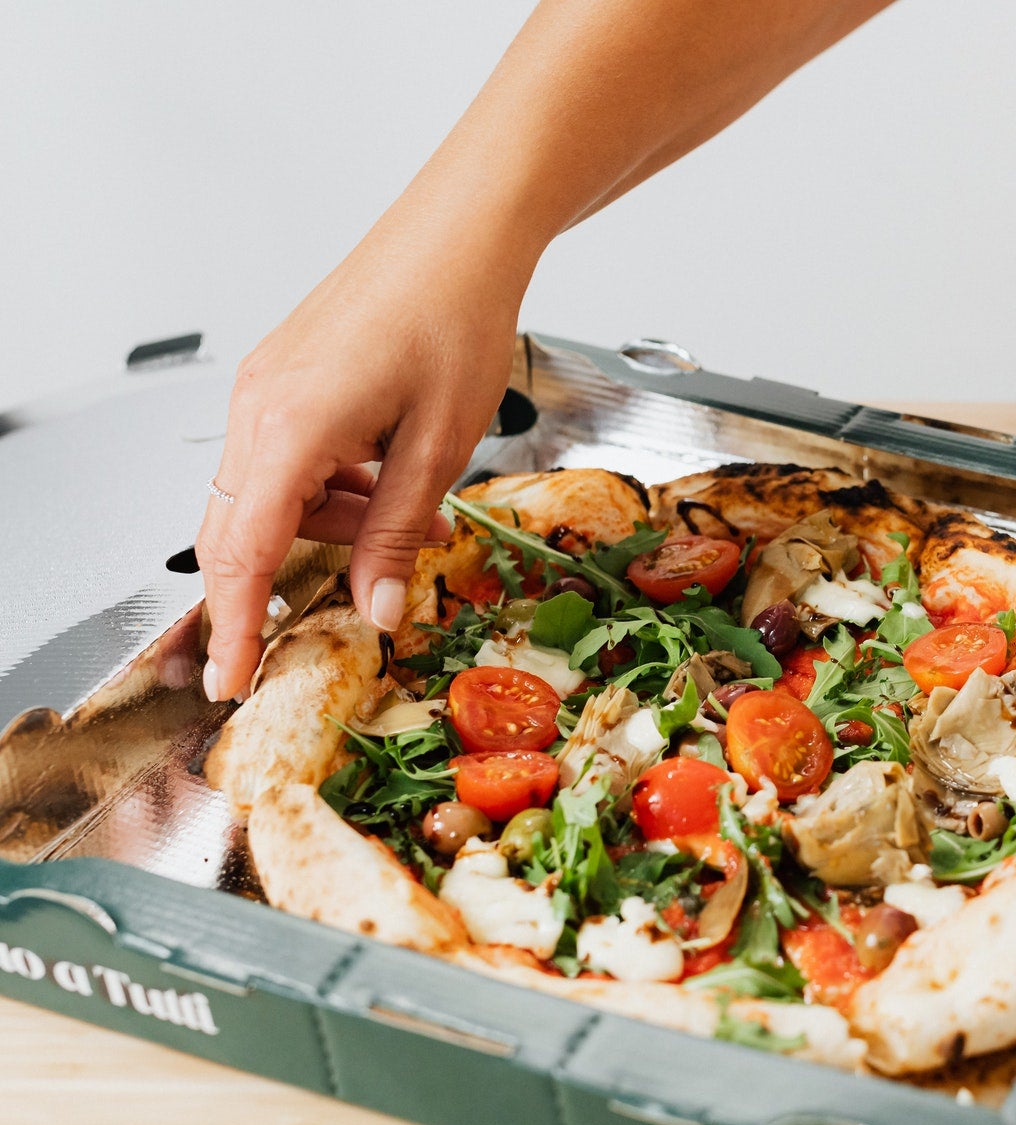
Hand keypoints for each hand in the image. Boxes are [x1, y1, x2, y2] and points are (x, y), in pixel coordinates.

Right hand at [195, 225, 533, 699]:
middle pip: (240, 530)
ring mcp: (267, 388)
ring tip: (414, 524)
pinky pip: (288, 457)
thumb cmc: (456, 318)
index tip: (234, 679)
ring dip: (332, 528)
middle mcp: (260, 407)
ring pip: (271, 496)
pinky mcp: (286, 377)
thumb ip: (395, 536)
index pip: (243, 554)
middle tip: (311, 632)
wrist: (461, 235)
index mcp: (290, 429)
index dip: (236, 626)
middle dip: (277, 587)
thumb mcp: (439, 447)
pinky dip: (331, 488)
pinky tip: (391, 481)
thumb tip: (375, 610)